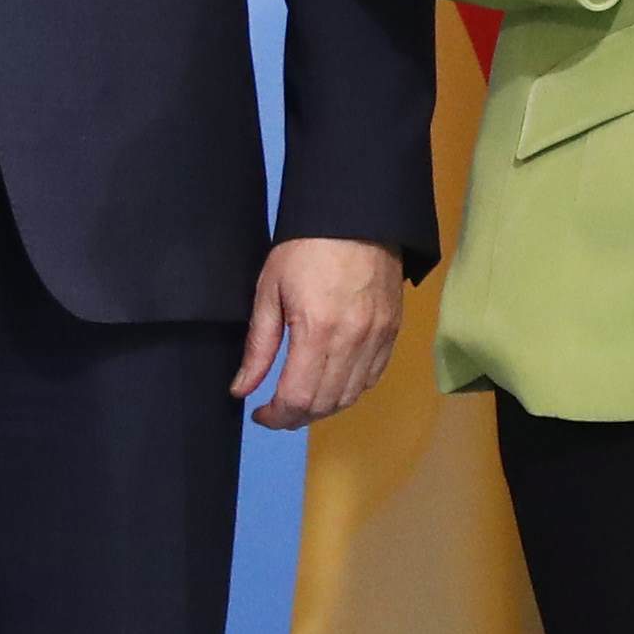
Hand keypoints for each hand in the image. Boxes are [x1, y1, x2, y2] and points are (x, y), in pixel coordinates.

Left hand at [238, 237, 405, 428]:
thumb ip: (258, 347)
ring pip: (350, 396)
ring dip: (322, 407)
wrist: (356, 217)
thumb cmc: (305, 248)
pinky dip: (349, 390)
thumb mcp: (269, 291)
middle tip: (276, 411)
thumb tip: (241, 389)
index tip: (259, 413)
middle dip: (295, 416)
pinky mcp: (392, 332)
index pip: (298, 398)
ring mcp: (378, 338)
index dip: (276, 416)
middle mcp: (353, 341)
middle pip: (325, 404)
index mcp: (318, 330)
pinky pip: (371, 378)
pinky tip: (330, 382)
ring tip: (300, 399)